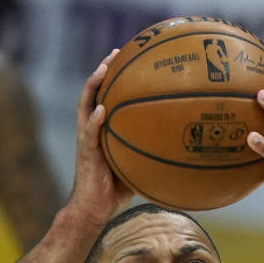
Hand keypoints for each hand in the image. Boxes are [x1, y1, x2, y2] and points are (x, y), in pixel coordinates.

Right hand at [66, 54, 132, 228]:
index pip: (106, 97)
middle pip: (93, 92)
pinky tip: (102, 109)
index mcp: (102, 130)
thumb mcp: (136, 167)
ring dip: (92, 86)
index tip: (127, 59)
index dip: (114, 78)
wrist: (94, 209)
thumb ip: (149, 153)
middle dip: (102, 71)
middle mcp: (91, 129)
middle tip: (115, 52)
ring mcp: (86, 140)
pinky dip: (94, 121)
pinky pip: (89, 134)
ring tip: (102, 70)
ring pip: (85, 105)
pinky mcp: (85, 154)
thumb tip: (179, 150)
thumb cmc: (114, 191)